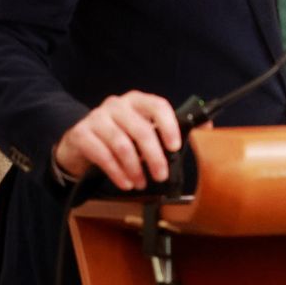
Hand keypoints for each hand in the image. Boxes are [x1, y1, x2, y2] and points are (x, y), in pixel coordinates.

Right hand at [53, 91, 181, 190]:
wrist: (79, 141)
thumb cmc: (119, 134)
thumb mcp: (143, 127)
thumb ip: (170, 127)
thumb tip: (206, 127)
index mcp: (137, 101)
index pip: (158, 106)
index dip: (169, 126)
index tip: (175, 147)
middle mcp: (116, 105)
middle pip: (141, 130)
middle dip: (154, 156)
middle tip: (161, 175)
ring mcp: (96, 118)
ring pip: (122, 145)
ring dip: (135, 168)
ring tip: (142, 184)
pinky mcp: (81, 134)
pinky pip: (102, 156)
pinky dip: (117, 173)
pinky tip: (126, 183)